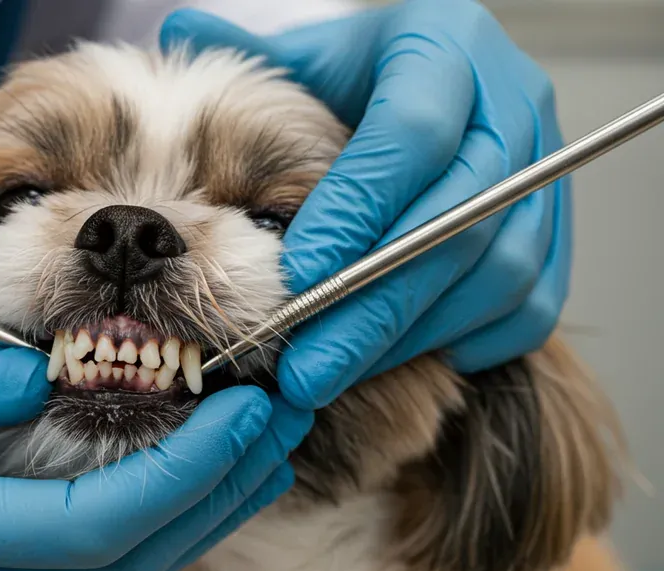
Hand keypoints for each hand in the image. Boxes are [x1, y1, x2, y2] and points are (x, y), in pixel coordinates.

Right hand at [0, 269, 306, 570]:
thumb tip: (61, 372)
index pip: (86, 528)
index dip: (185, 473)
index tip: (251, 409)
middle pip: (106, 566)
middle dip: (206, 497)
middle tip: (277, 418)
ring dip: (176, 511)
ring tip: (245, 443)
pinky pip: (48, 561)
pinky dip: (122, 518)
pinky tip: (162, 466)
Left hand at [161, 0, 569, 408]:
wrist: (429, 84)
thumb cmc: (355, 74)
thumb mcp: (308, 53)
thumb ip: (254, 58)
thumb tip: (179, 30)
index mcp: (448, 47)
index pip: (408, 136)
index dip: (354, 214)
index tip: (291, 278)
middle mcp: (511, 106)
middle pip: (456, 221)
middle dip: (373, 305)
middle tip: (303, 367)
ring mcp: (543, 173)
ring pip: (498, 272)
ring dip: (411, 335)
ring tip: (332, 372)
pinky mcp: (555, 230)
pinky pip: (530, 303)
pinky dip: (463, 341)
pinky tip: (395, 358)